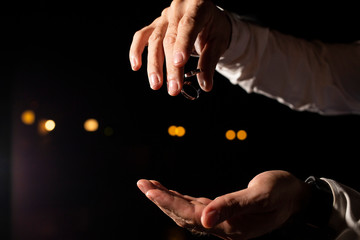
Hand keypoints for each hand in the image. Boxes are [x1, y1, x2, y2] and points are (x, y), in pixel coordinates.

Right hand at [129, 0, 231, 95]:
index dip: (183, 44)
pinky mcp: (155, 24)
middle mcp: (179, 9)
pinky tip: (136, 65)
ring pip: (155, 40)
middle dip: (171, 66)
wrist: (206, 17)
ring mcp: (164, 17)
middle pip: (170, 39)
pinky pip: (142, 36)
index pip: (188, 25)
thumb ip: (209, 61)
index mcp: (198, 7)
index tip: (179, 63)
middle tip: (173, 88)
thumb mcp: (218, 42)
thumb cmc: (214, 28)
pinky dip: (136, 50)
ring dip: (154, 65)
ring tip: (156, 84)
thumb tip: (205, 85)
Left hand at [137, 171, 310, 239]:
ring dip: (167, 198)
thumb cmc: (282, 192)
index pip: (192, 216)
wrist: (297, 196)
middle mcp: (223, 228)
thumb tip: (205, 221)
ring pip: (187, 211)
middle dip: (161, 200)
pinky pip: (196, 206)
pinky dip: (181, 198)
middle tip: (142, 184)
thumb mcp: (261, 196)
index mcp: (231, 226)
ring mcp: (222, 221)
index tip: (150, 191)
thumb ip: (233, 207)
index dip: (169, 203)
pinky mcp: (224, 212)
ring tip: (149, 185)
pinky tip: (170, 191)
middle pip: (184, 215)